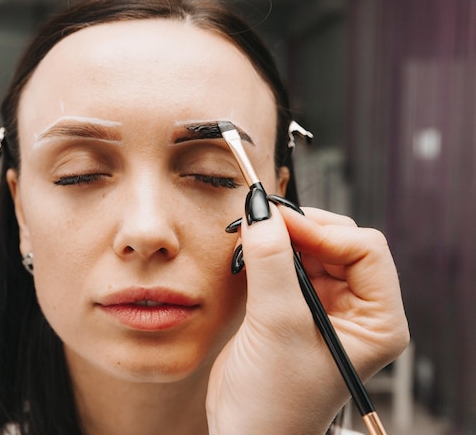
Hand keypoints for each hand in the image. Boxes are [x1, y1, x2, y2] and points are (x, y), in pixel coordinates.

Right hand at [206, 203, 408, 433]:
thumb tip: (260, 210)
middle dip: (300, 228)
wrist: (245, 434)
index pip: (365, 250)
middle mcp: (357, 310)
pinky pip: (289, 262)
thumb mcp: (278, 327)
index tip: (277, 222)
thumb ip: (272, 264)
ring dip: (282, 237)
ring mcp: (326, 307)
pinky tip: (248, 252)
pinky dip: (269, 251)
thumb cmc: (276, 402)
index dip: (322, 230)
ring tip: (249, 235)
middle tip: (259, 220)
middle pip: (339, 242)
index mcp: (377, 321)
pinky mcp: (295, 306)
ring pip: (312, 248)